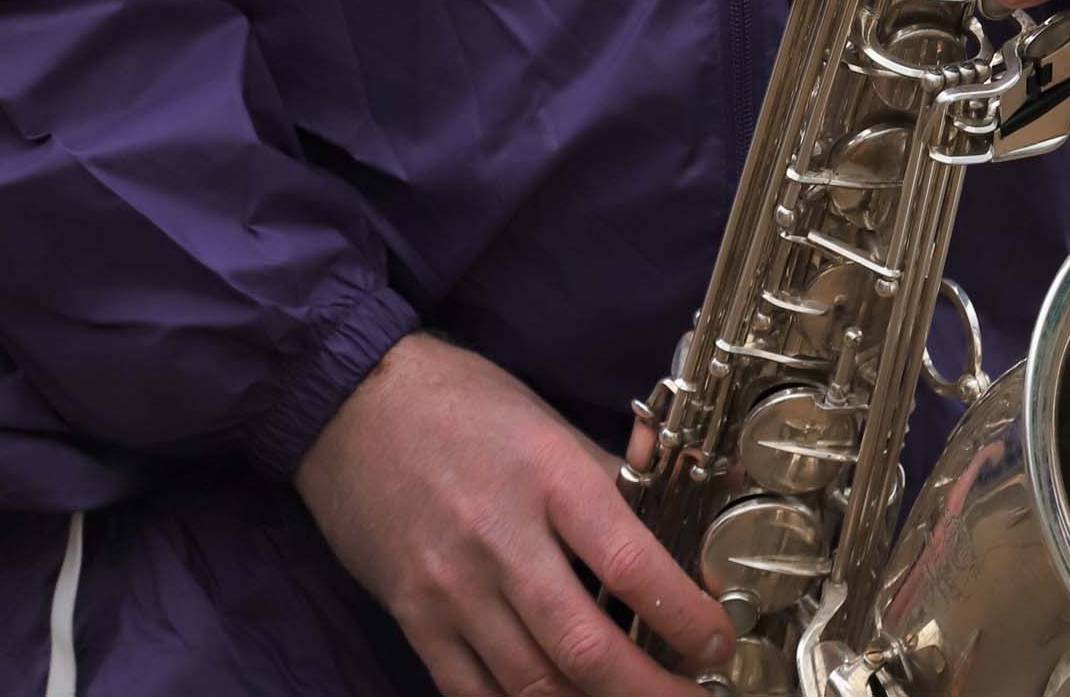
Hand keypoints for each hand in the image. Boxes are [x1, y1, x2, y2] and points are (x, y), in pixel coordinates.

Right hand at [294, 333, 735, 695]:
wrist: (352, 402)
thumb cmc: (461, 404)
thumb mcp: (546, 422)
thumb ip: (612, 472)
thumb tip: (696, 485)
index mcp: (547, 476)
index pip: (628, 562)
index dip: (681, 613)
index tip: (718, 638)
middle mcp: (501, 539)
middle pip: (585, 646)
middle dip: (649, 689)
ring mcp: (453, 588)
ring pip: (534, 684)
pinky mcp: (415, 619)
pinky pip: (472, 694)